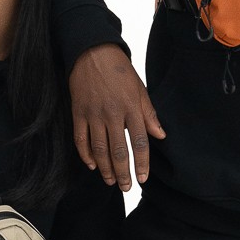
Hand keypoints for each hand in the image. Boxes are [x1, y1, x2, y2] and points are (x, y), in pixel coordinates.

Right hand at [69, 44, 165, 190]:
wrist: (92, 53)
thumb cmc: (120, 72)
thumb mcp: (140, 89)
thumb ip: (148, 114)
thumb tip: (160, 135)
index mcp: (131, 108)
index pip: (139, 142)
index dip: (141, 163)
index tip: (142, 178)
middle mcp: (112, 113)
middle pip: (118, 150)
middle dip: (123, 172)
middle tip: (126, 187)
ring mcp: (93, 114)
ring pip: (99, 149)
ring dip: (105, 168)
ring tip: (111, 181)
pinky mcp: (78, 113)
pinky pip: (81, 139)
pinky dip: (86, 155)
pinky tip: (92, 166)